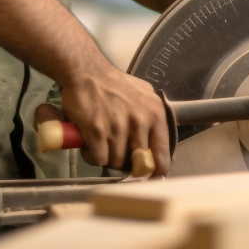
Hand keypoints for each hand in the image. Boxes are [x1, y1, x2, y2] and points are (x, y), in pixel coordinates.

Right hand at [48, 64, 170, 175]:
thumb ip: (152, 117)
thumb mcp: (144, 94)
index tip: (150, 177)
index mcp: (155, 114)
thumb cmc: (114, 84)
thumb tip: (157, 144)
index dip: (155, 172)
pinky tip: (90, 143)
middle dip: (126, 163)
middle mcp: (140, 121)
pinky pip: (98, 158)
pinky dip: (92, 156)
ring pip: (116, 162)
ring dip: (106, 157)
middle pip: (137, 163)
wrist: (87, 72)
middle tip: (118, 154)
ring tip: (101, 142)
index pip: (161, 156)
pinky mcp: (98, 130)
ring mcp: (118, 126)